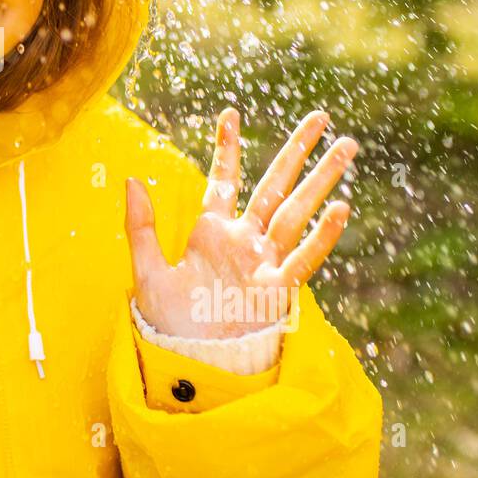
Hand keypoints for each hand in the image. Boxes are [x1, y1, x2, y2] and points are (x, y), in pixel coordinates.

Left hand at [127, 109, 356, 338]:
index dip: (228, 148)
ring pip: (297, 212)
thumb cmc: (169, 324)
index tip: (231, 112)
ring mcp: (264, 264)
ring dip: (321, 180)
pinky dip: (321, 236)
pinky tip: (340, 208)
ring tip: (345, 146)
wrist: (188, 365)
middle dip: (296, 151)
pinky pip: (302, 258)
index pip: (224, 181)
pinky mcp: (277, 291)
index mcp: (212, 233)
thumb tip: (132, 178)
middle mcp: (244, 242)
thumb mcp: (147, 272)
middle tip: (320, 117)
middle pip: (275, 186)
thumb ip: (142, 226)